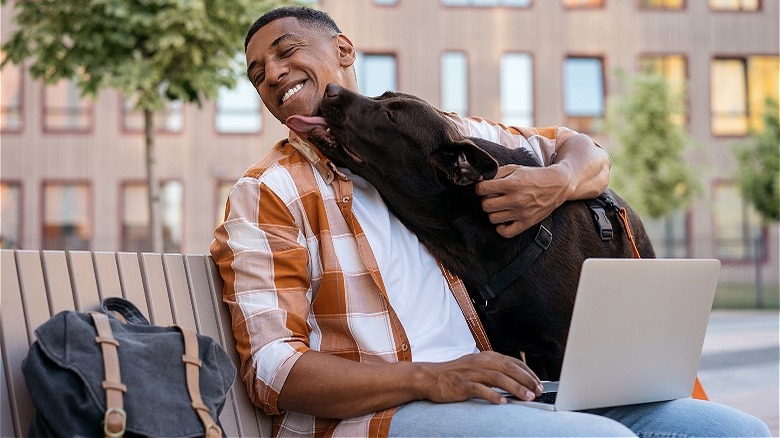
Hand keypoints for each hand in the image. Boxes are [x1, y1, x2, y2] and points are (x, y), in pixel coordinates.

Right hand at [416, 351, 542, 403]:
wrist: (430, 377)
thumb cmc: (455, 374)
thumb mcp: (477, 367)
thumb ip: (494, 370)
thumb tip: (516, 380)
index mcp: (486, 357)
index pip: (513, 362)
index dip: (528, 372)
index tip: (539, 383)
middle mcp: (480, 362)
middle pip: (509, 368)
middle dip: (527, 380)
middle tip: (538, 391)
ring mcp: (471, 373)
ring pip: (498, 378)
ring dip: (515, 388)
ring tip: (527, 397)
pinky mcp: (462, 384)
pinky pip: (480, 389)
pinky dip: (493, 395)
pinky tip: (502, 403)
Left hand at [475, 164, 571, 237]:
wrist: (557, 185)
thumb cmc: (534, 176)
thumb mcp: (515, 168)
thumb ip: (496, 173)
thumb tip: (479, 179)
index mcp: (512, 184)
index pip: (482, 189)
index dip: (480, 187)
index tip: (484, 187)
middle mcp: (516, 200)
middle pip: (485, 205)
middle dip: (486, 200)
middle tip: (493, 197)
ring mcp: (521, 213)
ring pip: (493, 218)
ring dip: (494, 212)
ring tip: (500, 206)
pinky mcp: (526, 223)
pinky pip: (505, 232)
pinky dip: (501, 227)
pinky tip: (504, 219)